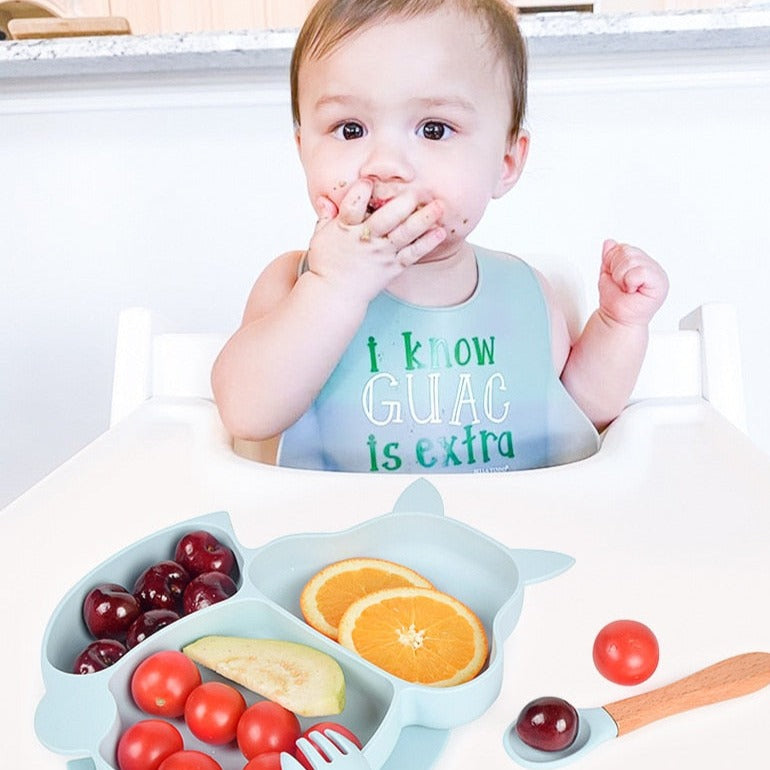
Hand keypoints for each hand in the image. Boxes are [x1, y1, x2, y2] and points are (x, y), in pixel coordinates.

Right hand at [305, 179, 445, 302]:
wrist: (335, 295)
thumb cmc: (327, 264)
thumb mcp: (319, 237)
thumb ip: (326, 216)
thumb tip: (324, 198)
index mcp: (345, 229)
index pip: (353, 205)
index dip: (361, 190)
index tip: (368, 180)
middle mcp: (366, 240)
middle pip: (386, 218)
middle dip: (402, 203)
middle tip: (416, 191)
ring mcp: (381, 254)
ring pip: (405, 233)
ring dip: (423, 219)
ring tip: (439, 206)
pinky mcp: (393, 267)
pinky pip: (413, 254)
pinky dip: (427, 243)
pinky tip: (439, 232)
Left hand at [598, 239, 668, 326]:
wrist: (616, 319)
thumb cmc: (615, 301)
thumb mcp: (607, 273)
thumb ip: (610, 257)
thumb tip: (610, 242)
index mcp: (640, 261)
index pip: (623, 247)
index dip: (612, 262)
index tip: (615, 278)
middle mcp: (651, 266)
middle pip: (627, 252)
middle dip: (616, 270)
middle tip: (621, 285)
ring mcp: (657, 273)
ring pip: (631, 260)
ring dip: (622, 277)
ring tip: (626, 288)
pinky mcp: (660, 283)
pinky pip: (640, 271)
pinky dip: (630, 281)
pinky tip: (632, 290)